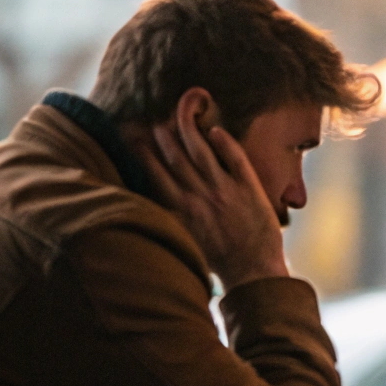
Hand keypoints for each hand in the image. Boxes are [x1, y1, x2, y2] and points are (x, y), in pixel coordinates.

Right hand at [135, 110, 287, 289]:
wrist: (252, 272)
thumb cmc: (218, 262)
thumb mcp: (185, 241)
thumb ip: (171, 219)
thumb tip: (154, 201)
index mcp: (180, 211)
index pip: (155, 174)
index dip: (142, 153)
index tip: (133, 136)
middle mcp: (199, 197)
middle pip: (176, 158)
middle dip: (162, 137)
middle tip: (153, 121)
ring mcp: (225, 191)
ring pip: (202, 152)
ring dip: (188, 130)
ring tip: (180, 113)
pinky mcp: (249, 189)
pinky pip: (235, 159)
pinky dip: (225, 143)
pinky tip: (215, 130)